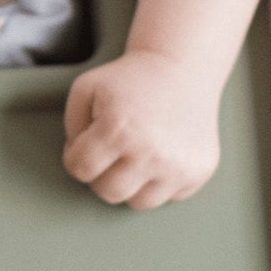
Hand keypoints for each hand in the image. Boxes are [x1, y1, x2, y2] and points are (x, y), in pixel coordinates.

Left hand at [62, 48, 221, 209]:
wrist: (180, 67)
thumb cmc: (129, 79)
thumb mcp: (85, 89)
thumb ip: (71, 127)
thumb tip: (79, 162)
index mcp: (118, 131)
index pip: (80, 170)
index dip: (75, 157)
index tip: (85, 144)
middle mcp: (150, 153)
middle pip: (108, 192)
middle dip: (100, 175)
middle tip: (108, 152)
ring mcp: (178, 166)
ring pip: (139, 203)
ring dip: (130, 184)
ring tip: (133, 156)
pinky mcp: (198, 172)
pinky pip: (168, 196)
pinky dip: (159, 182)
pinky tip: (158, 155)